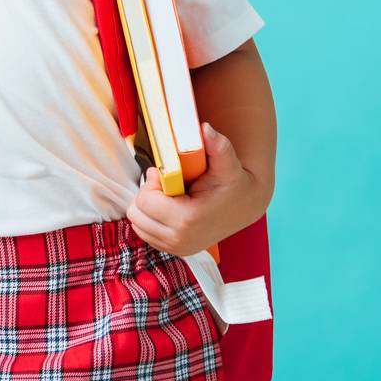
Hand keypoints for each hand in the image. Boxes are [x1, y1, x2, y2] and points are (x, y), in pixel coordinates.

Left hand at [125, 122, 266, 256]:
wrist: (244, 206)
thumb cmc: (233, 182)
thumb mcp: (227, 162)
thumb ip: (217, 145)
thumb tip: (205, 129)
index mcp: (187, 220)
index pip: (144, 201)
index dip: (151, 182)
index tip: (165, 174)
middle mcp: (180, 239)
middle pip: (136, 214)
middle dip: (147, 195)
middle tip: (166, 184)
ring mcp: (178, 248)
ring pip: (138, 224)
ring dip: (147, 207)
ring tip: (168, 196)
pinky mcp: (176, 251)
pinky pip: (145, 233)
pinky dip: (150, 219)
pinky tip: (168, 208)